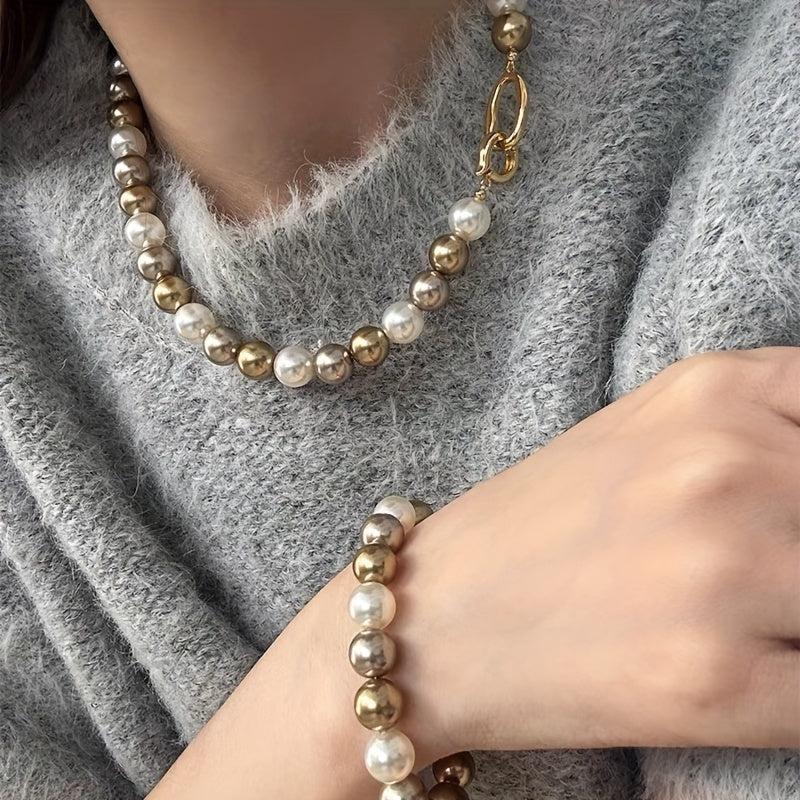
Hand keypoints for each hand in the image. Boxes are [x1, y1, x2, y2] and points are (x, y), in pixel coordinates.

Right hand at [395, 348, 799, 756]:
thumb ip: (762, 429)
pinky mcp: (717, 682)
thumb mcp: (650, 432)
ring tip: (745, 623)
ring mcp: (722, 571)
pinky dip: (794, 689)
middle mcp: (725, 467)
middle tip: (759, 577)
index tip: (792, 516)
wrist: (433, 620)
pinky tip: (743, 674)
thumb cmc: (536, 526)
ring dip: (799, 620)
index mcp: (714, 389)